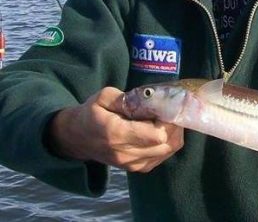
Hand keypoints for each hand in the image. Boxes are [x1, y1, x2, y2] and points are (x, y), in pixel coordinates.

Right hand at [48, 87, 183, 172]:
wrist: (77, 138)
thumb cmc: (92, 113)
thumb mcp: (103, 97)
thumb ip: (125, 98)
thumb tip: (148, 99)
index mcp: (116, 133)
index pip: (156, 135)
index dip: (167, 120)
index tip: (165, 107)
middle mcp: (125, 153)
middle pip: (166, 144)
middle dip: (173, 125)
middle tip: (169, 111)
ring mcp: (131, 164)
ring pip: (168, 151)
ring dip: (173, 134)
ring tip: (166, 120)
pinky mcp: (136, 168)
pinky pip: (162, 157)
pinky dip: (168, 144)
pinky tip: (161, 131)